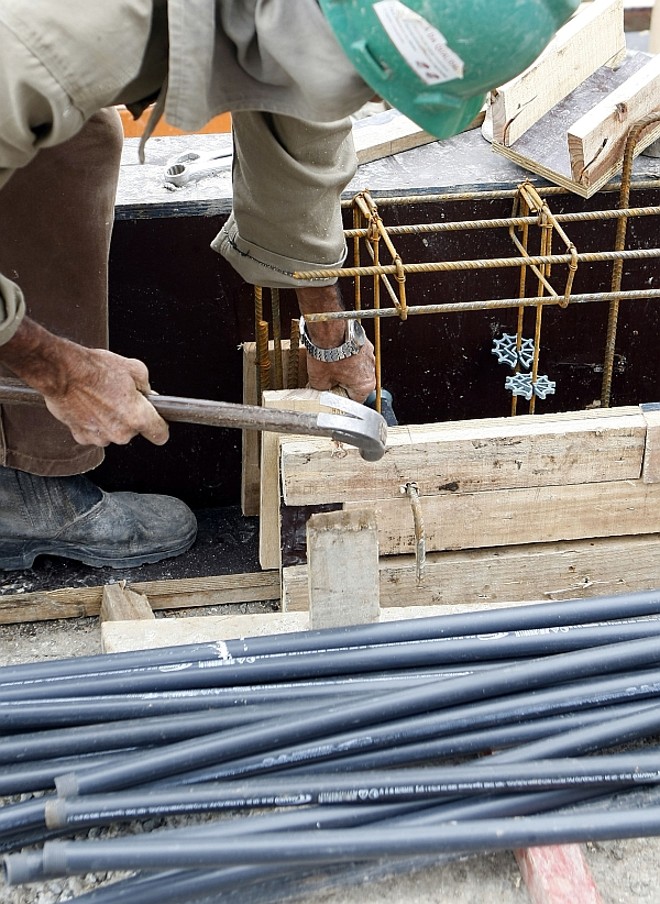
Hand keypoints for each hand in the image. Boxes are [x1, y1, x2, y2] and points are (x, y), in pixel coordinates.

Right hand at [0, 318, 168, 446]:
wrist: (61, 371)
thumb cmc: (95, 368)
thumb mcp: (134, 368)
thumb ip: (146, 386)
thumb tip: (148, 395)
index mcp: (138, 417)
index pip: (160, 434)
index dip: (159, 425)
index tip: (155, 420)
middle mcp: (120, 433)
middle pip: (134, 431)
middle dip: (130, 416)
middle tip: (118, 397)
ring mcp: (100, 437)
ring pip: (113, 433)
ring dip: (110, 420)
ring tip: (100, 399)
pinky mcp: (82, 437)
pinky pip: (94, 433)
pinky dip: (92, 422)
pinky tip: (87, 405)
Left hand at [305, 336, 375, 401]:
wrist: (328, 329)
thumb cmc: (327, 353)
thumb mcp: (319, 381)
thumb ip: (323, 390)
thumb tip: (321, 390)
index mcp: (365, 385)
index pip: (355, 401)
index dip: (341, 400)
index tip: (332, 397)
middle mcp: (371, 370)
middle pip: (357, 384)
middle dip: (343, 383)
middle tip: (328, 380)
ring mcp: (369, 354)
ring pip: (357, 368)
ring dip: (345, 368)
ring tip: (329, 364)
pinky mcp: (363, 342)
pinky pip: (355, 354)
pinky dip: (347, 355)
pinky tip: (333, 353)